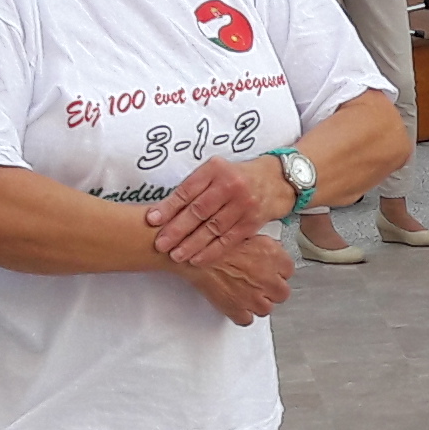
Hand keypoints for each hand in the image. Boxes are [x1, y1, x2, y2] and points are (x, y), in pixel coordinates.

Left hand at [148, 154, 286, 266]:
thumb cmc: (238, 177)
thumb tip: (163, 211)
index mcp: (214, 170)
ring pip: (212, 228)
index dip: (168, 207)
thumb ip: (195, 187)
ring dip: (191, 244)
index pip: (187, 191)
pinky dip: (211, 251)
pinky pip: (228, 240)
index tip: (152, 220)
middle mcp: (229, 185)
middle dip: (176, 230)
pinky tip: (197, 259)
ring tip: (175, 256)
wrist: (276, 180)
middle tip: (160, 244)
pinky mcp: (252, 222)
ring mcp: (243, 204)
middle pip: (198, 211)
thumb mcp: (216, 172)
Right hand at [174, 231, 294, 326]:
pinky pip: (246, 320)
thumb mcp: (247, 232)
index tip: (270, 271)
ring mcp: (255, 297)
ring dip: (256, 303)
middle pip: (282, 293)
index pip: (289, 271)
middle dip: (271, 290)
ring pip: (266, 309)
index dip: (277, 272)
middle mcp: (269, 278)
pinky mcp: (238, 310)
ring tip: (244, 292)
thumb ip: (266, 245)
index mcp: (274, 256)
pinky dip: (241, 314)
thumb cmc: (215, 241)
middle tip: (258, 283)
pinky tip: (235, 304)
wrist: (193, 252)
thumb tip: (272, 250)